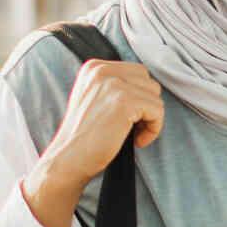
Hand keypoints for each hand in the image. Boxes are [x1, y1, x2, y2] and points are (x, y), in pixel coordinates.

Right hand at [20, 59, 162, 226]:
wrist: (69, 159)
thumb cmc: (85, 137)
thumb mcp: (95, 98)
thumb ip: (116, 86)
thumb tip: (148, 87)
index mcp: (94, 67)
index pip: (137, 72)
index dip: (139, 98)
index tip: (127, 119)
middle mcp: (102, 70)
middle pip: (148, 81)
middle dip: (146, 106)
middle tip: (132, 128)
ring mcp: (113, 83)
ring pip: (155, 96)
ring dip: (150, 119)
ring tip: (132, 134)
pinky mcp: (124, 100)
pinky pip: (157, 111)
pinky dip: (153, 129)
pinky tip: (136, 141)